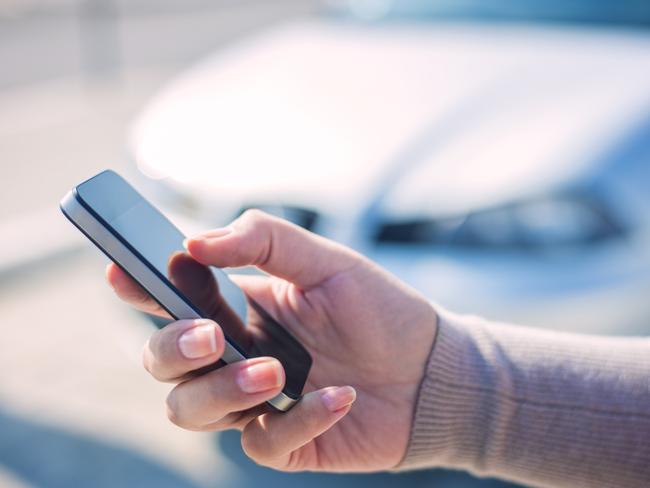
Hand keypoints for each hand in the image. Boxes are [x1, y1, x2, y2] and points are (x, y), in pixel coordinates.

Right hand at [106, 209, 436, 471]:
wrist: (430, 370)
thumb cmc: (378, 310)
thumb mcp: (326, 261)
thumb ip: (265, 240)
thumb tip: (196, 240)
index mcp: (237, 307)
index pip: (170, 299)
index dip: (137, 287)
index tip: (121, 272)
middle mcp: (235, 355)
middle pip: (162, 361)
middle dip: (173, 349)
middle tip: (211, 335)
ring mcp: (254, 402)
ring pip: (189, 411)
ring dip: (224, 390)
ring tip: (276, 371)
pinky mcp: (282, 442)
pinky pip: (260, 442)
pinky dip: (298, 420)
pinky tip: (339, 395)